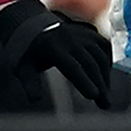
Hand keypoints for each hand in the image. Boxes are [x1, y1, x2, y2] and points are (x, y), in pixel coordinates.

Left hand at [0, 0, 116, 107]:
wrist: (31, 25)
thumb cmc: (26, 52)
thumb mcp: (23, 67)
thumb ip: (30, 83)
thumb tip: (34, 100)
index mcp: (53, 47)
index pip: (72, 67)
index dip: (83, 81)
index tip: (93, 96)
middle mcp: (70, 39)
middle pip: (90, 64)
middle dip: (100, 85)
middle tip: (105, 105)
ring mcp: (81, 34)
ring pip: (100, 57)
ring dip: (105, 77)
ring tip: (105, 96)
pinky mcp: (89, 33)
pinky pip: (103, 48)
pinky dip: (107, 63)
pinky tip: (106, 78)